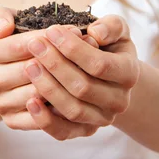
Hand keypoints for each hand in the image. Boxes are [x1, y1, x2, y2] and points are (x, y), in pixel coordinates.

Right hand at [0, 5, 87, 131]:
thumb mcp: (3, 19)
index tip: (76, 29)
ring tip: (89, 68)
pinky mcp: (11, 121)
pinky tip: (75, 92)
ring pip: (39, 94)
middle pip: (32, 70)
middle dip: (63, 57)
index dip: (51, 37)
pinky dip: (59, 106)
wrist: (1, 71)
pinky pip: (39, 119)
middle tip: (90, 47)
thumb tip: (3, 29)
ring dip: (67, 81)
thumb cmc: (10, 39)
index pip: (23, 45)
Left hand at [24, 15, 139, 139]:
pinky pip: (64, 132)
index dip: (73, 48)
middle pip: (83, 87)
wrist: (110, 74)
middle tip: (34, 45)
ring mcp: (103, 119)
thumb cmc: (108, 45)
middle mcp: (119, 101)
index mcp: (129, 73)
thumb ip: (110, 26)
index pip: (99, 65)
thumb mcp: (115, 29)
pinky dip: (45, 120)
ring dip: (48, 88)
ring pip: (73, 110)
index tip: (51, 31)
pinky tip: (30, 102)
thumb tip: (96, 33)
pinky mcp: (85, 131)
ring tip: (29, 66)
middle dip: (55, 64)